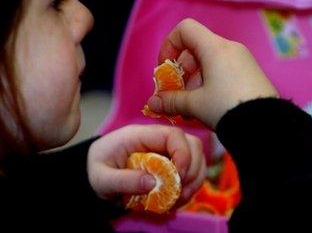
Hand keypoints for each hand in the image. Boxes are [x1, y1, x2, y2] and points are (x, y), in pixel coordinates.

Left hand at [87, 124, 206, 205]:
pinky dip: (190, 185)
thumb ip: (124, 180)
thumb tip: (152, 183)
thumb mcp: (102, 178)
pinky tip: (177, 198)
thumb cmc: (97, 169)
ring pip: (196, 156)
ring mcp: (167, 150)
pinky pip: (191, 169)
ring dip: (194, 178)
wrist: (94, 170)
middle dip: (193, 169)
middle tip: (181, 191)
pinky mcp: (172, 161)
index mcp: (141, 135)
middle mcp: (159, 139)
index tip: (179, 176)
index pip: (173, 135)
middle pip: (191, 144)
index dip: (183, 154)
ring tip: (180, 198)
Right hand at [147, 18, 278, 129]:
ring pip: (210, 63)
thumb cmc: (228, 108)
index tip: (166, 68)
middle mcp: (230, 48)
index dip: (169, 45)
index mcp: (215, 48)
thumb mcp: (195, 105)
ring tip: (192, 109)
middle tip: (177, 95)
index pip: (185, 29)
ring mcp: (243, 60)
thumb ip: (171, 101)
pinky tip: (210, 109)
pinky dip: (211, 84)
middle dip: (182, 72)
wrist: (268, 125)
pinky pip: (224, 71)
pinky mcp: (251, 73)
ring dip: (195, 83)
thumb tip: (153, 103)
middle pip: (196, 48)